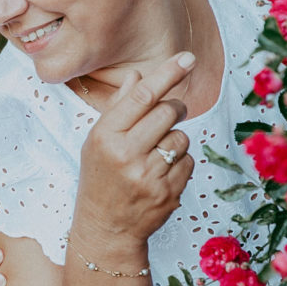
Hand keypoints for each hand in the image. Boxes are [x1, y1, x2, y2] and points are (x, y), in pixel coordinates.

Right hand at [75, 52, 196, 246]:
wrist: (106, 228)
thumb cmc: (100, 178)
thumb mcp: (98, 140)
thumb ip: (119, 107)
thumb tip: (139, 74)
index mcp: (105, 137)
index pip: (141, 96)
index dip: (167, 74)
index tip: (187, 58)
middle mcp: (125, 154)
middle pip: (168, 112)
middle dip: (175, 108)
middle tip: (171, 113)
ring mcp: (148, 176)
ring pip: (181, 137)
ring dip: (175, 140)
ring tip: (156, 154)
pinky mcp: (167, 193)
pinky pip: (188, 162)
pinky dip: (180, 163)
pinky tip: (161, 174)